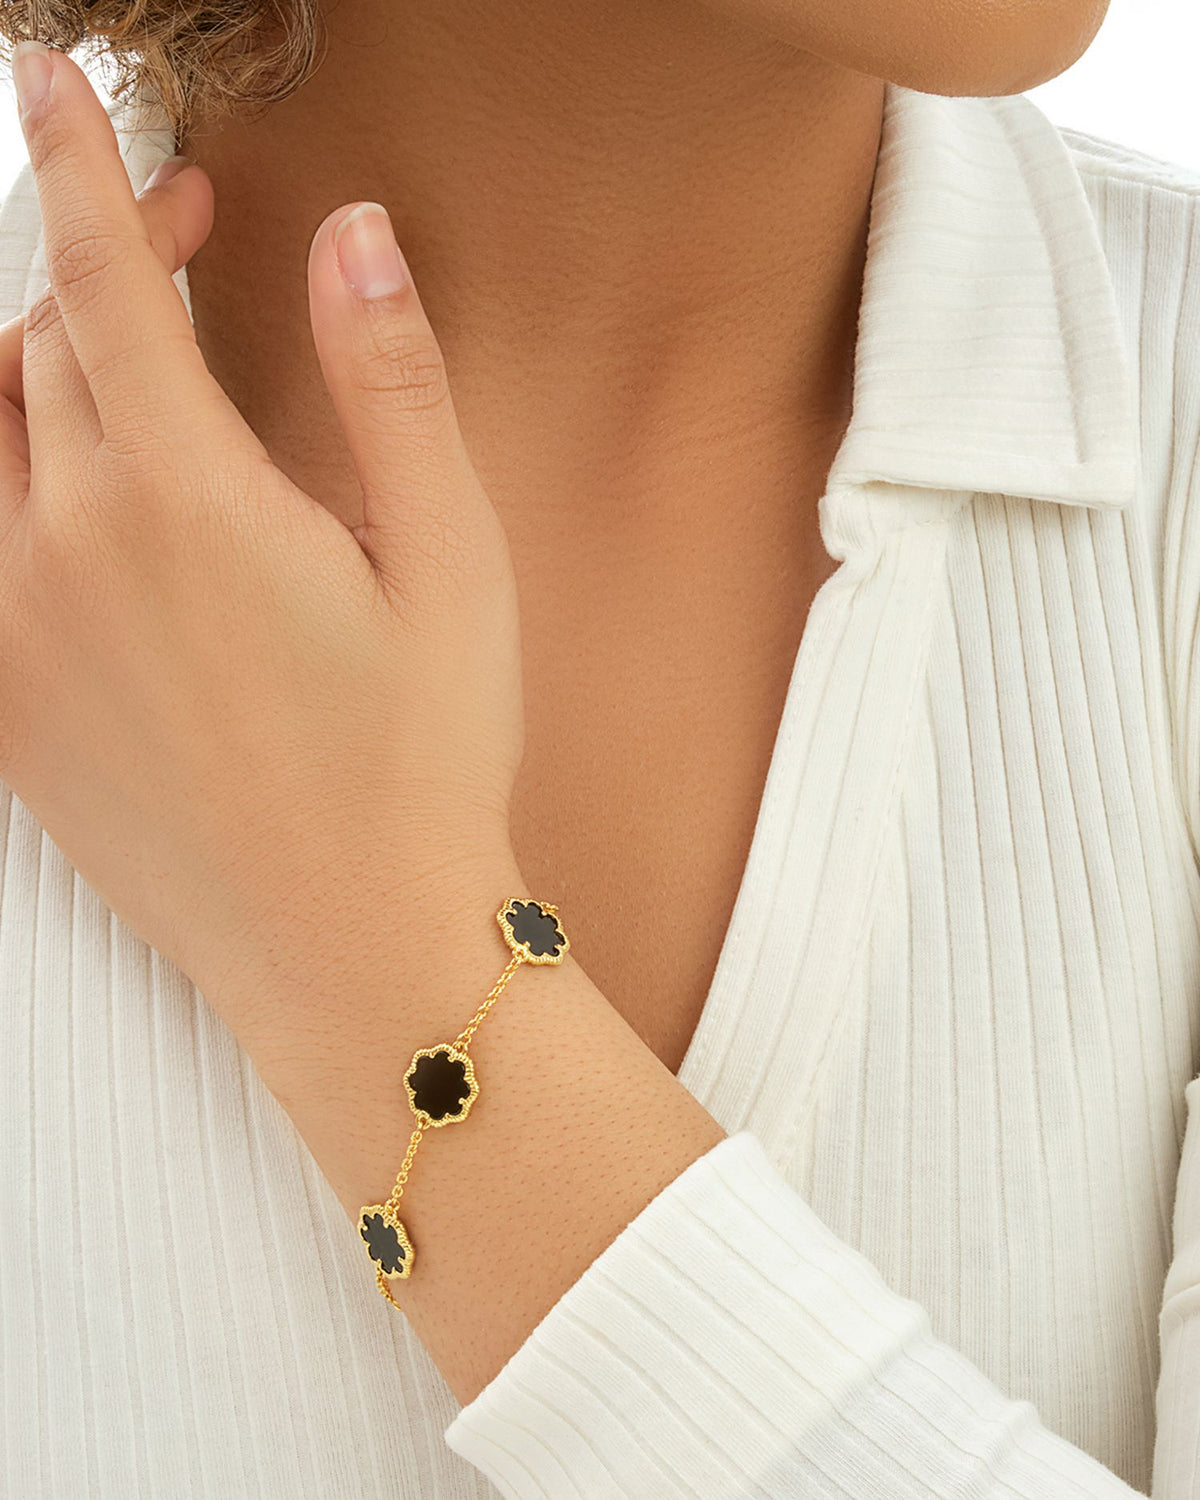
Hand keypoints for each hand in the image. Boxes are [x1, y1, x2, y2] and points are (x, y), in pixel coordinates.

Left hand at [0, 46, 525, 1054]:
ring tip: (131, 367)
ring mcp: (18, 638)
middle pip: (43, 345)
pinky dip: (13, 487)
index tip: (58, 83)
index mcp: (188, 501)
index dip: (82, 163)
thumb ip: (392, 384)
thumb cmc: (420, 764)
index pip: (101, 279)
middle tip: (184, 240)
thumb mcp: (449, 563)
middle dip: (101, 265)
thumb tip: (358, 239)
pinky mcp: (5, 712)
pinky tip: (88, 507)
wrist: (352, 947)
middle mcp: (69, 554)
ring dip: (45, 368)